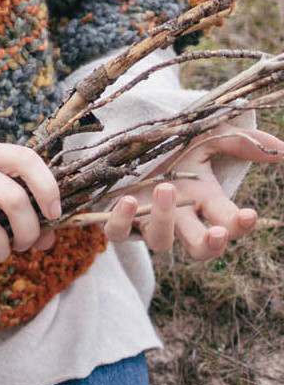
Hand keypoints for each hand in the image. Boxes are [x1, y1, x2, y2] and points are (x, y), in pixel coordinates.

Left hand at [103, 122, 283, 257]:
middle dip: (211, 244)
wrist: (131, 138)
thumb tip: (283, 150)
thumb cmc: (174, 142)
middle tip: (218, 233)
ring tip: (166, 189)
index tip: (249, 214)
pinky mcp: (119, 217)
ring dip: (164, 220)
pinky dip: (121, 222)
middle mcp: (179, 218)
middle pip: (200, 249)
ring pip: (160, 242)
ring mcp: (148, 220)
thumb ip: (243, 142)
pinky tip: (127, 201)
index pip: (230, 223)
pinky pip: (117, 233)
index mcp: (205, 201)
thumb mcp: (209, 136)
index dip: (241, 224)